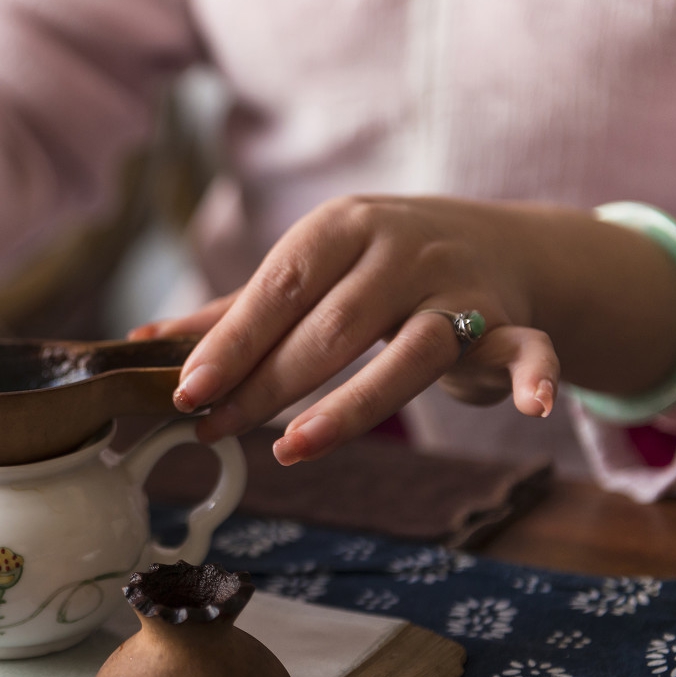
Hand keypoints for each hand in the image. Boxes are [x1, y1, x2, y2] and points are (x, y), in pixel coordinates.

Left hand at [130, 195, 675, 464]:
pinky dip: (532, 375)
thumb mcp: (308, 270)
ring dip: (354, 404)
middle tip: (215, 429)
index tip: (187, 390)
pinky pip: (525, 350)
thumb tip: (143, 341)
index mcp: (341, 228)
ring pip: (410, 352)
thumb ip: (234, 311)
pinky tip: (527, 407)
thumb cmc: (376, 264)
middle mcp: (400, 250)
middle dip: (268, 385)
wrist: (497, 242)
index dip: (232, 341)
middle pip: (332, 327)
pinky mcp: (507, 325)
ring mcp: (457, 289)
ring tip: (295, 448)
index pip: (278, 288)